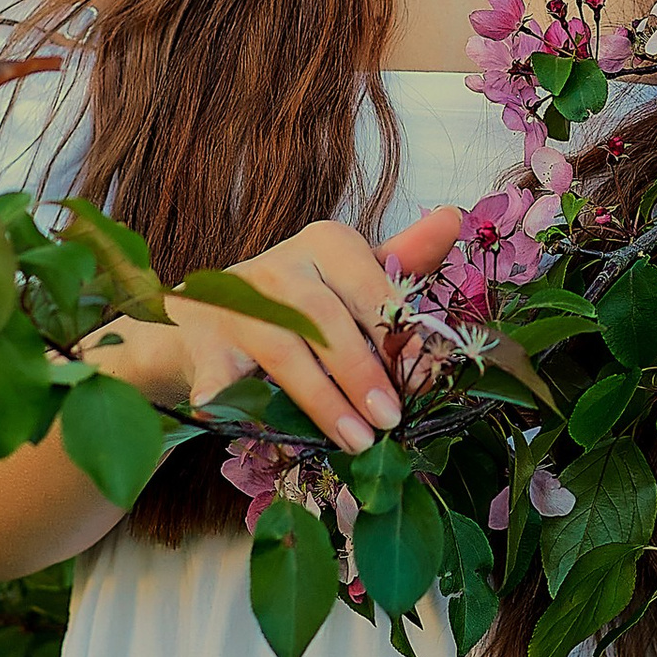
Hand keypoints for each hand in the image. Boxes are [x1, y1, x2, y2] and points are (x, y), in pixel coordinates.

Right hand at [90, 206, 463, 456]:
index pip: (369, 285)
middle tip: (392, 417)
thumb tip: (454, 217)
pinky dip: (217, 391)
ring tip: (356, 439)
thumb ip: (402, 259)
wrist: (207, 316)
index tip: (426, 378)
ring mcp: (236, 304)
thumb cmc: (298, 299)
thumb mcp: (350, 276)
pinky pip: (214, 370)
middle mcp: (279, 267)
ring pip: (281, 350)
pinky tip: (222, 410)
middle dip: (361, 371)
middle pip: (325, 318)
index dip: (398, 334)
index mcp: (325, 245)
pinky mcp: (202, 342)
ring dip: (320, 398)